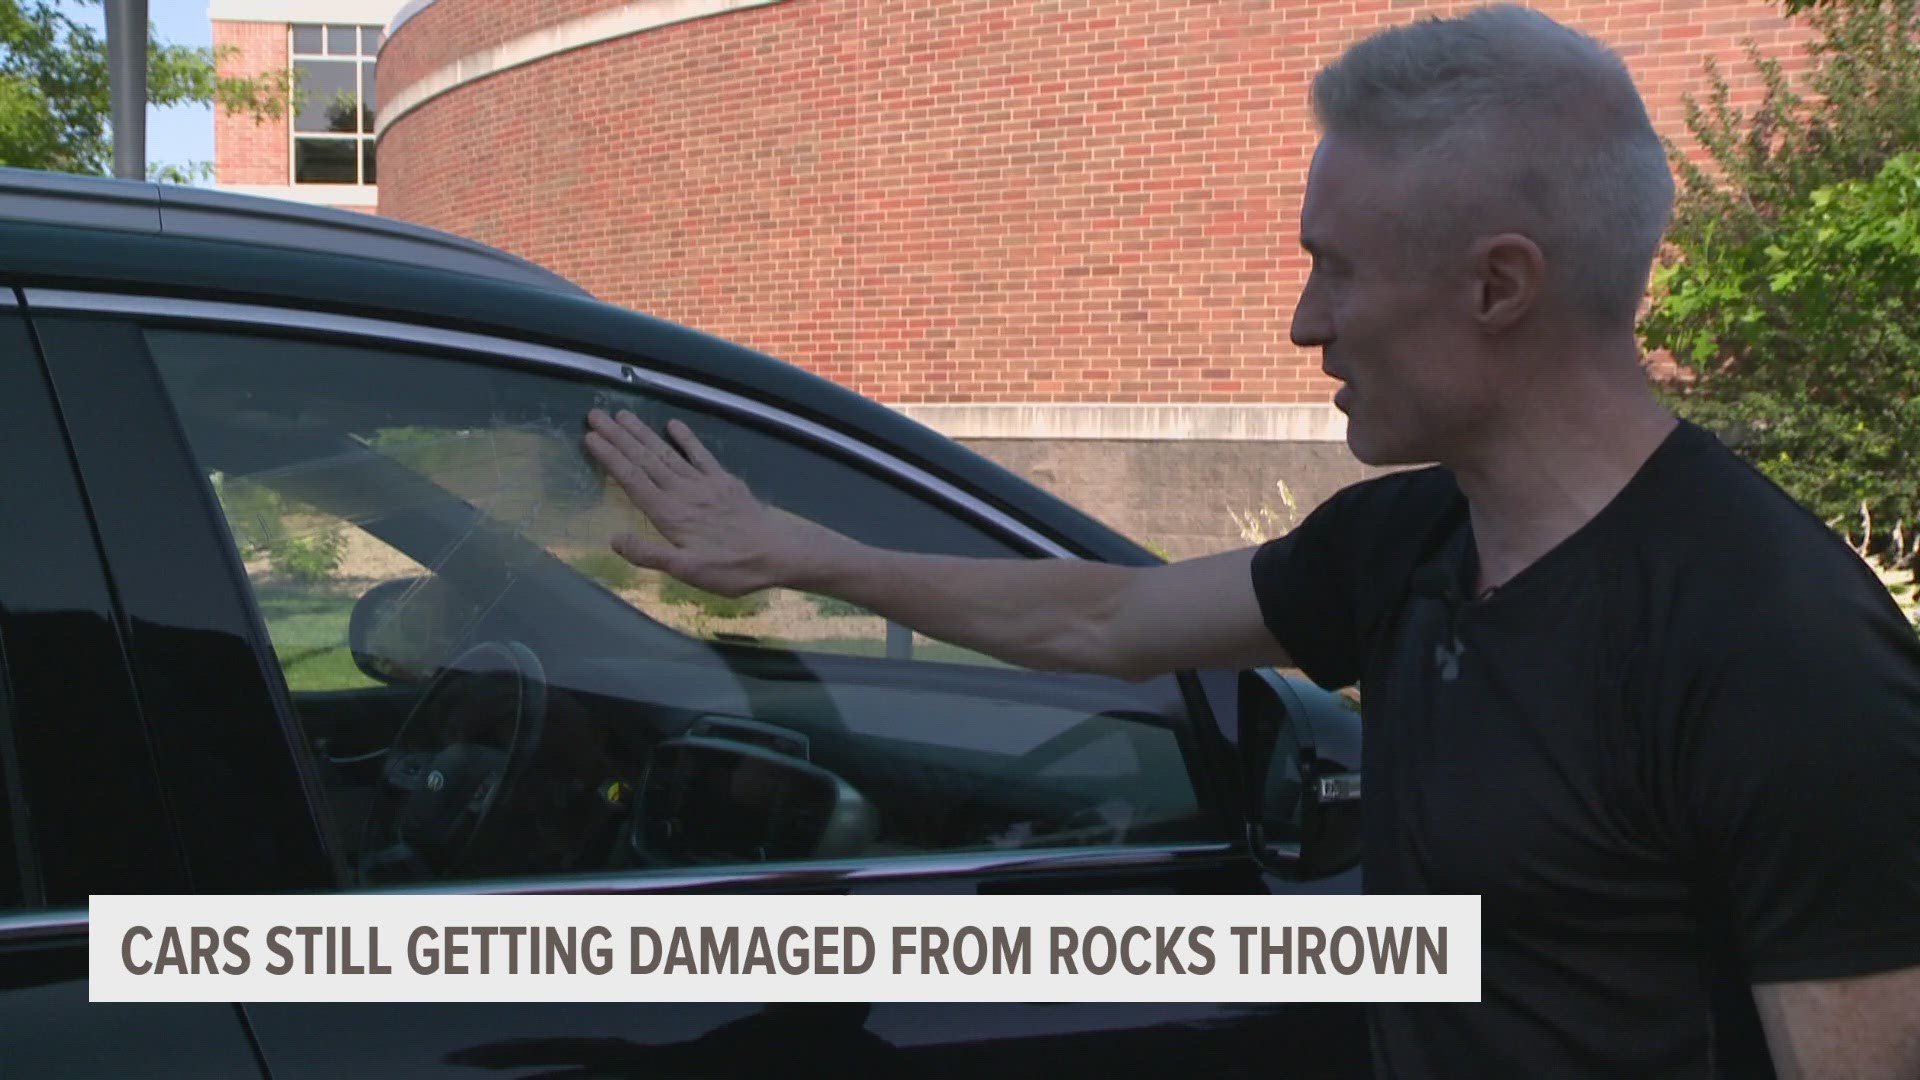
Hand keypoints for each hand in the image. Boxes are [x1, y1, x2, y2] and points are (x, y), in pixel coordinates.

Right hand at [582, 409, 811, 596]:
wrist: (777, 553)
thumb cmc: (731, 569)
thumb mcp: (688, 572)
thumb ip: (650, 554)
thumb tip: (614, 538)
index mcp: (669, 514)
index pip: (632, 480)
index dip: (610, 458)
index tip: (590, 437)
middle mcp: (683, 492)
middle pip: (644, 460)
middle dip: (618, 437)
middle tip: (595, 413)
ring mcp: (704, 483)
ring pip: (666, 453)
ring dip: (643, 433)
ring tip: (622, 414)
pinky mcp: (724, 481)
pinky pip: (700, 455)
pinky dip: (686, 438)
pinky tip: (672, 424)